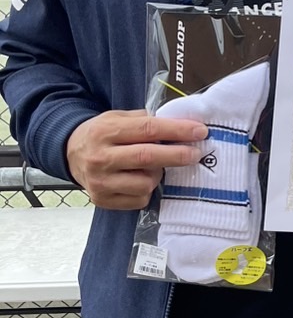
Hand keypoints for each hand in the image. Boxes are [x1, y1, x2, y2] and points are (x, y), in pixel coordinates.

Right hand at [66, 109, 207, 209]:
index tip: (200, 131)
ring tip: (152, 167)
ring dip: (157, 175)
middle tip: (195, 153)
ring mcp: (100, 182)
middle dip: (177, 155)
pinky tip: (139, 180)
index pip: (148, 129)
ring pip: (145, 183)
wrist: (68, 154)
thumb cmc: (101, 134)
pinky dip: (146, 190)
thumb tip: (179, 125)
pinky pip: (139, 199)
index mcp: (106, 132)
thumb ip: (144, 120)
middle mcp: (101, 158)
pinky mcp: (102, 200)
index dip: (177, 131)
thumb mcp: (117, 117)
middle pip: (147, 157)